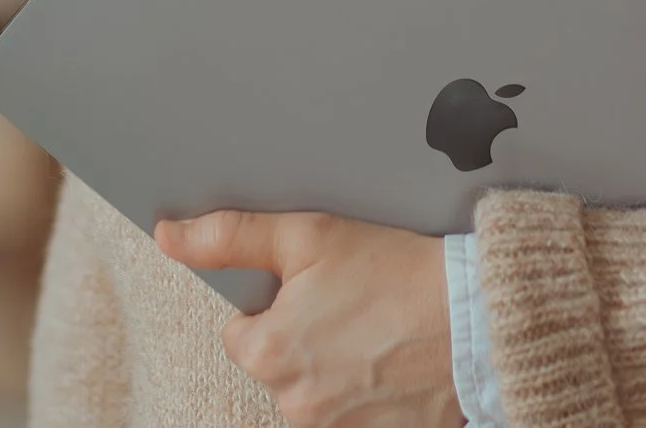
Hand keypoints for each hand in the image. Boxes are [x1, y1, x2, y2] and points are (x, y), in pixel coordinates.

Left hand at [156, 210, 464, 427]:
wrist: (477, 321)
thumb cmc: (396, 273)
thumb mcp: (309, 235)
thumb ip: (231, 236)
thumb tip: (169, 236)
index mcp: (267, 353)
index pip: (241, 332)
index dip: (275, 304)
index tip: (316, 288)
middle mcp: (293, 403)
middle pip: (279, 364)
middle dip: (306, 337)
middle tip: (353, 306)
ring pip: (315, 391)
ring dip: (337, 367)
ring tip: (379, 333)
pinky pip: (352, 415)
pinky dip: (367, 393)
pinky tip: (394, 363)